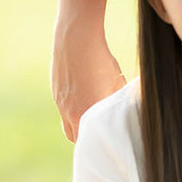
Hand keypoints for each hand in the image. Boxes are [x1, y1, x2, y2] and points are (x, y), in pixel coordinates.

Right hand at [53, 0, 127, 140]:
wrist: (75, 38)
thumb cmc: (100, 60)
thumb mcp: (116, 82)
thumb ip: (117, 103)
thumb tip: (126, 113)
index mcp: (87, 113)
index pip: (90, 141)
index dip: (98, 143)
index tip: (108, 141)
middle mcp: (70, 111)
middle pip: (76, 137)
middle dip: (86, 137)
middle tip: (100, 133)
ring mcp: (60, 102)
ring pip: (67, 124)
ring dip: (77, 124)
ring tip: (91, 116)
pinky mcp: (55, 91)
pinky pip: (62, 108)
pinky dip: (71, 109)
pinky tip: (83, 96)